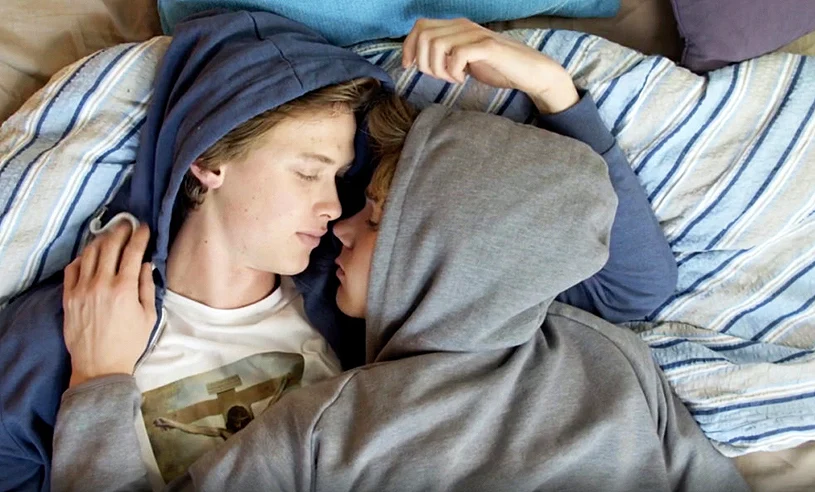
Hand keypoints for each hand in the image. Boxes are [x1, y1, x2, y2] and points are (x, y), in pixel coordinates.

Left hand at [63, 222, 155, 387]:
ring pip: (89, 253)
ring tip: (109, 236)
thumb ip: (147, 287)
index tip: (144, 227)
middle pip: (109, 246)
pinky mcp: (68, 297)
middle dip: (120, 231)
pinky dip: (82, 257)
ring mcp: (82, 289)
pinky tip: (89, 256)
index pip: (132, 251)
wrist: (99, 366)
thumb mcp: (148, 316)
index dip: (140, 235)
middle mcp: (101, 284)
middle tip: (127, 225)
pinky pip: (72, 268)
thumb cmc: (129, 343)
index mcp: (125, 288)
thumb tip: (146, 264)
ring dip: (101, 240)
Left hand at [402, 18, 578, 113]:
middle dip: (424, 62)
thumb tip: (419, 60)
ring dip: (438, 68)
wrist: (530, 72)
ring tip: (452, 78)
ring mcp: (475, 35)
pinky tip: (462, 78)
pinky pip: (456, 54)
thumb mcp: (465, 59)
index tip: (408, 66)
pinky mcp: (487, 47)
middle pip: (424, 35)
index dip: (408, 46)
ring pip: (436, 44)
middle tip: (440, 76)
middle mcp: (464, 26)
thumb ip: (445, 55)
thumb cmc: (498, 67)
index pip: (420, 27)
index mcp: (457, 27)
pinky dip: (453, 71)